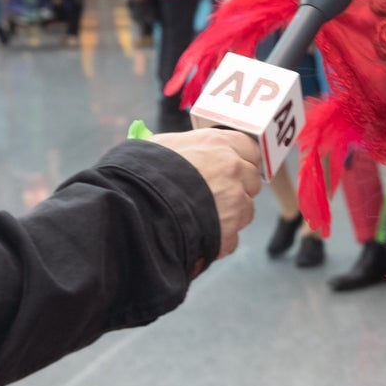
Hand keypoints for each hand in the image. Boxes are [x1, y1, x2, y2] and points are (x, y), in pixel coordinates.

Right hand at [148, 129, 261, 259]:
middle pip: (251, 180)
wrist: (134, 208)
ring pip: (245, 210)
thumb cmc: (142, 172)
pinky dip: (217, 241)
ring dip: (229, 216)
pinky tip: (197, 236)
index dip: (241, 159)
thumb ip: (186, 147)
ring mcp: (234, 202)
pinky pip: (231, 238)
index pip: (249, 147)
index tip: (233, 167)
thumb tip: (187, 150)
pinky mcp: (229, 232)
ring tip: (200, 217)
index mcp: (217, 144)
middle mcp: (232, 169)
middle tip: (214, 195)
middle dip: (237, 188)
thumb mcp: (162, 146)